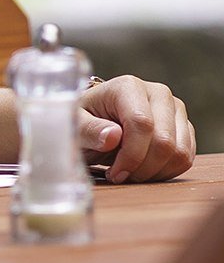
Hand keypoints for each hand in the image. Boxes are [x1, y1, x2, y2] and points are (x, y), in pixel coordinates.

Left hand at [77, 75, 196, 183]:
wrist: (96, 118)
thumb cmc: (84, 120)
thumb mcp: (75, 124)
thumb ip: (90, 129)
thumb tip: (113, 136)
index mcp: (129, 87)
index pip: (142, 124)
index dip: (131, 155)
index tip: (115, 172)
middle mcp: (158, 93)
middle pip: (164, 141)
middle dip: (142, 168)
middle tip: (120, 175)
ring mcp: (176, 110)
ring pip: (180, 152)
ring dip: (154, 172)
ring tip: (130, 172)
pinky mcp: (185, 127)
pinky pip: (187, 159)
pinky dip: (166, 172)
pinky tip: (143, 170)